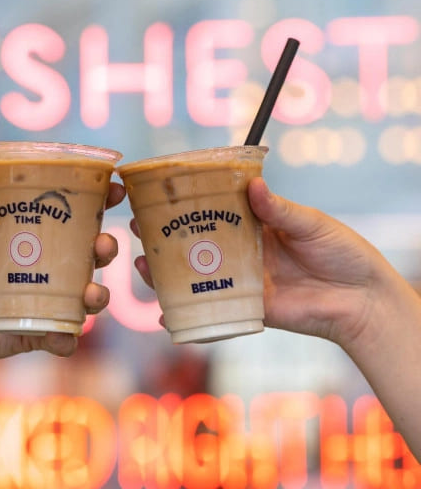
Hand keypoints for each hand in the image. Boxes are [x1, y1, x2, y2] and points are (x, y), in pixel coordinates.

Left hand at [0, 182, 124, 364]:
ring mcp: (45, 300)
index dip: (99, 202)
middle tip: (102, 243)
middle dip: (107, 247)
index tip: (116, 190)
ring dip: (98, 294)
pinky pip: (63, 337)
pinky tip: (63, 334)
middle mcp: (47, 266)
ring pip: (87, 297)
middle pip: (91, 255)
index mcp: (32, 236)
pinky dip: (68, 337)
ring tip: (90, 293)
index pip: (73, 215)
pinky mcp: (37, 332)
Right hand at [131, 177, 392, 348]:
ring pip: (196, 276)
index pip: (212, 212)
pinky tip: (165, 313)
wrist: (362, 300)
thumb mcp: (310, 224)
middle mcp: (241, 252)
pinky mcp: (248, 308)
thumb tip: (253, 185)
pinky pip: (213, 311)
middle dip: (163, 238)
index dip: (185, 205)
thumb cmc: (341, 252)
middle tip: (138, 228)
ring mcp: (242, 281)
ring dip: (166, 273)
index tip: (158, 195)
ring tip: (143, 266)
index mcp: (254, 225)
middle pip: (195, 243)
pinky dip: (188, 314)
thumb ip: (280, 209)